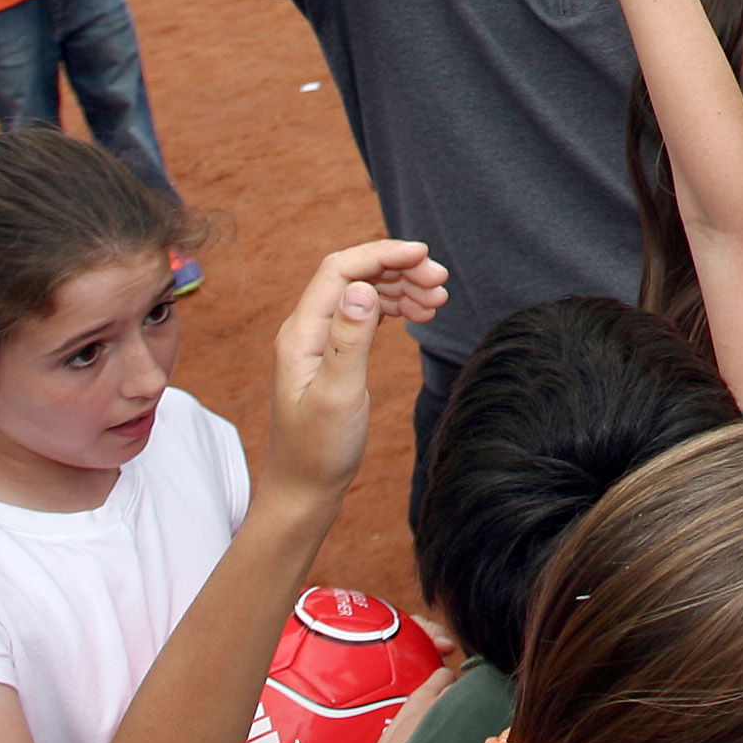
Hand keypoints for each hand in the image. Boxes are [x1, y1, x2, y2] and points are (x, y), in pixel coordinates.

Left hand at [260, 240, 445, 507]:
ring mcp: (320, 341)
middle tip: (441, 284)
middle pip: (355, 276)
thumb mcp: (338, 396)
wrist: (304, 488)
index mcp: (301, 333)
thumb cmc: (318, 449)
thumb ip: (350, 340)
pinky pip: (366, 314)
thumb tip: (363, 288)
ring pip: (364, 293)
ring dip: (401, 288)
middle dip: (399, 269)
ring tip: (437, 301)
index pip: (340, 270)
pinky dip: (395, 308)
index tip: (424, 257)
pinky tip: (419, 315)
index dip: (382, 254)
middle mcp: (307, 330)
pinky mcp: (334, 354)